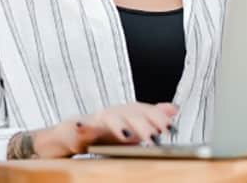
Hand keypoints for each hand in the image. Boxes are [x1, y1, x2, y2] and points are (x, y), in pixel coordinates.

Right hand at [29, 102, 177, 157]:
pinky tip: (79, 126)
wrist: (71, 135)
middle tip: (154, 137)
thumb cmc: (105, 133)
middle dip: (143, 124)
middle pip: (129, 114)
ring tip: (127, 136)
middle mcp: (112, 113)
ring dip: (118, 125)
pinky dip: (80, 126)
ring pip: (108, 118)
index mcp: (126, 113)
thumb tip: (175, 108)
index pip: (144, 111)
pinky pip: (78, 127)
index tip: (169, 127)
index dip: (156, 117)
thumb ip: (152, 117)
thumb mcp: (131, 127)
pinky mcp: (76, 129)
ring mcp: (95, 120)